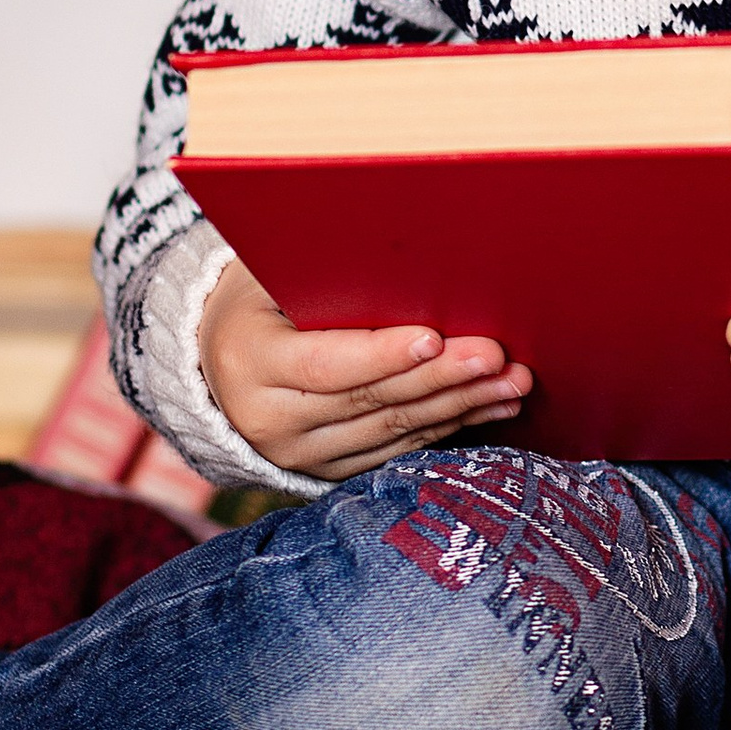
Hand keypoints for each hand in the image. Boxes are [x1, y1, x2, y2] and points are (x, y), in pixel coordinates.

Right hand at [201, 256, 532, 477]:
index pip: (326, 365)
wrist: (218, 361)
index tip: (435, 336)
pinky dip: (448, 427)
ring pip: (393, 432)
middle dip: (441, 377)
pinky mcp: (328, 472)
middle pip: (371, 400)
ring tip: (512, 382)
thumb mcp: (274, 276)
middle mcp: (272, 420)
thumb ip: (329, 275)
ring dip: (460, 406)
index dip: (382, 354)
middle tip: (496, 357)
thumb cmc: (261, 297)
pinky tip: (490, 406)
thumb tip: (415, 257)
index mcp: (252, 361)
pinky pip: (397, 450)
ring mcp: (300, 456)